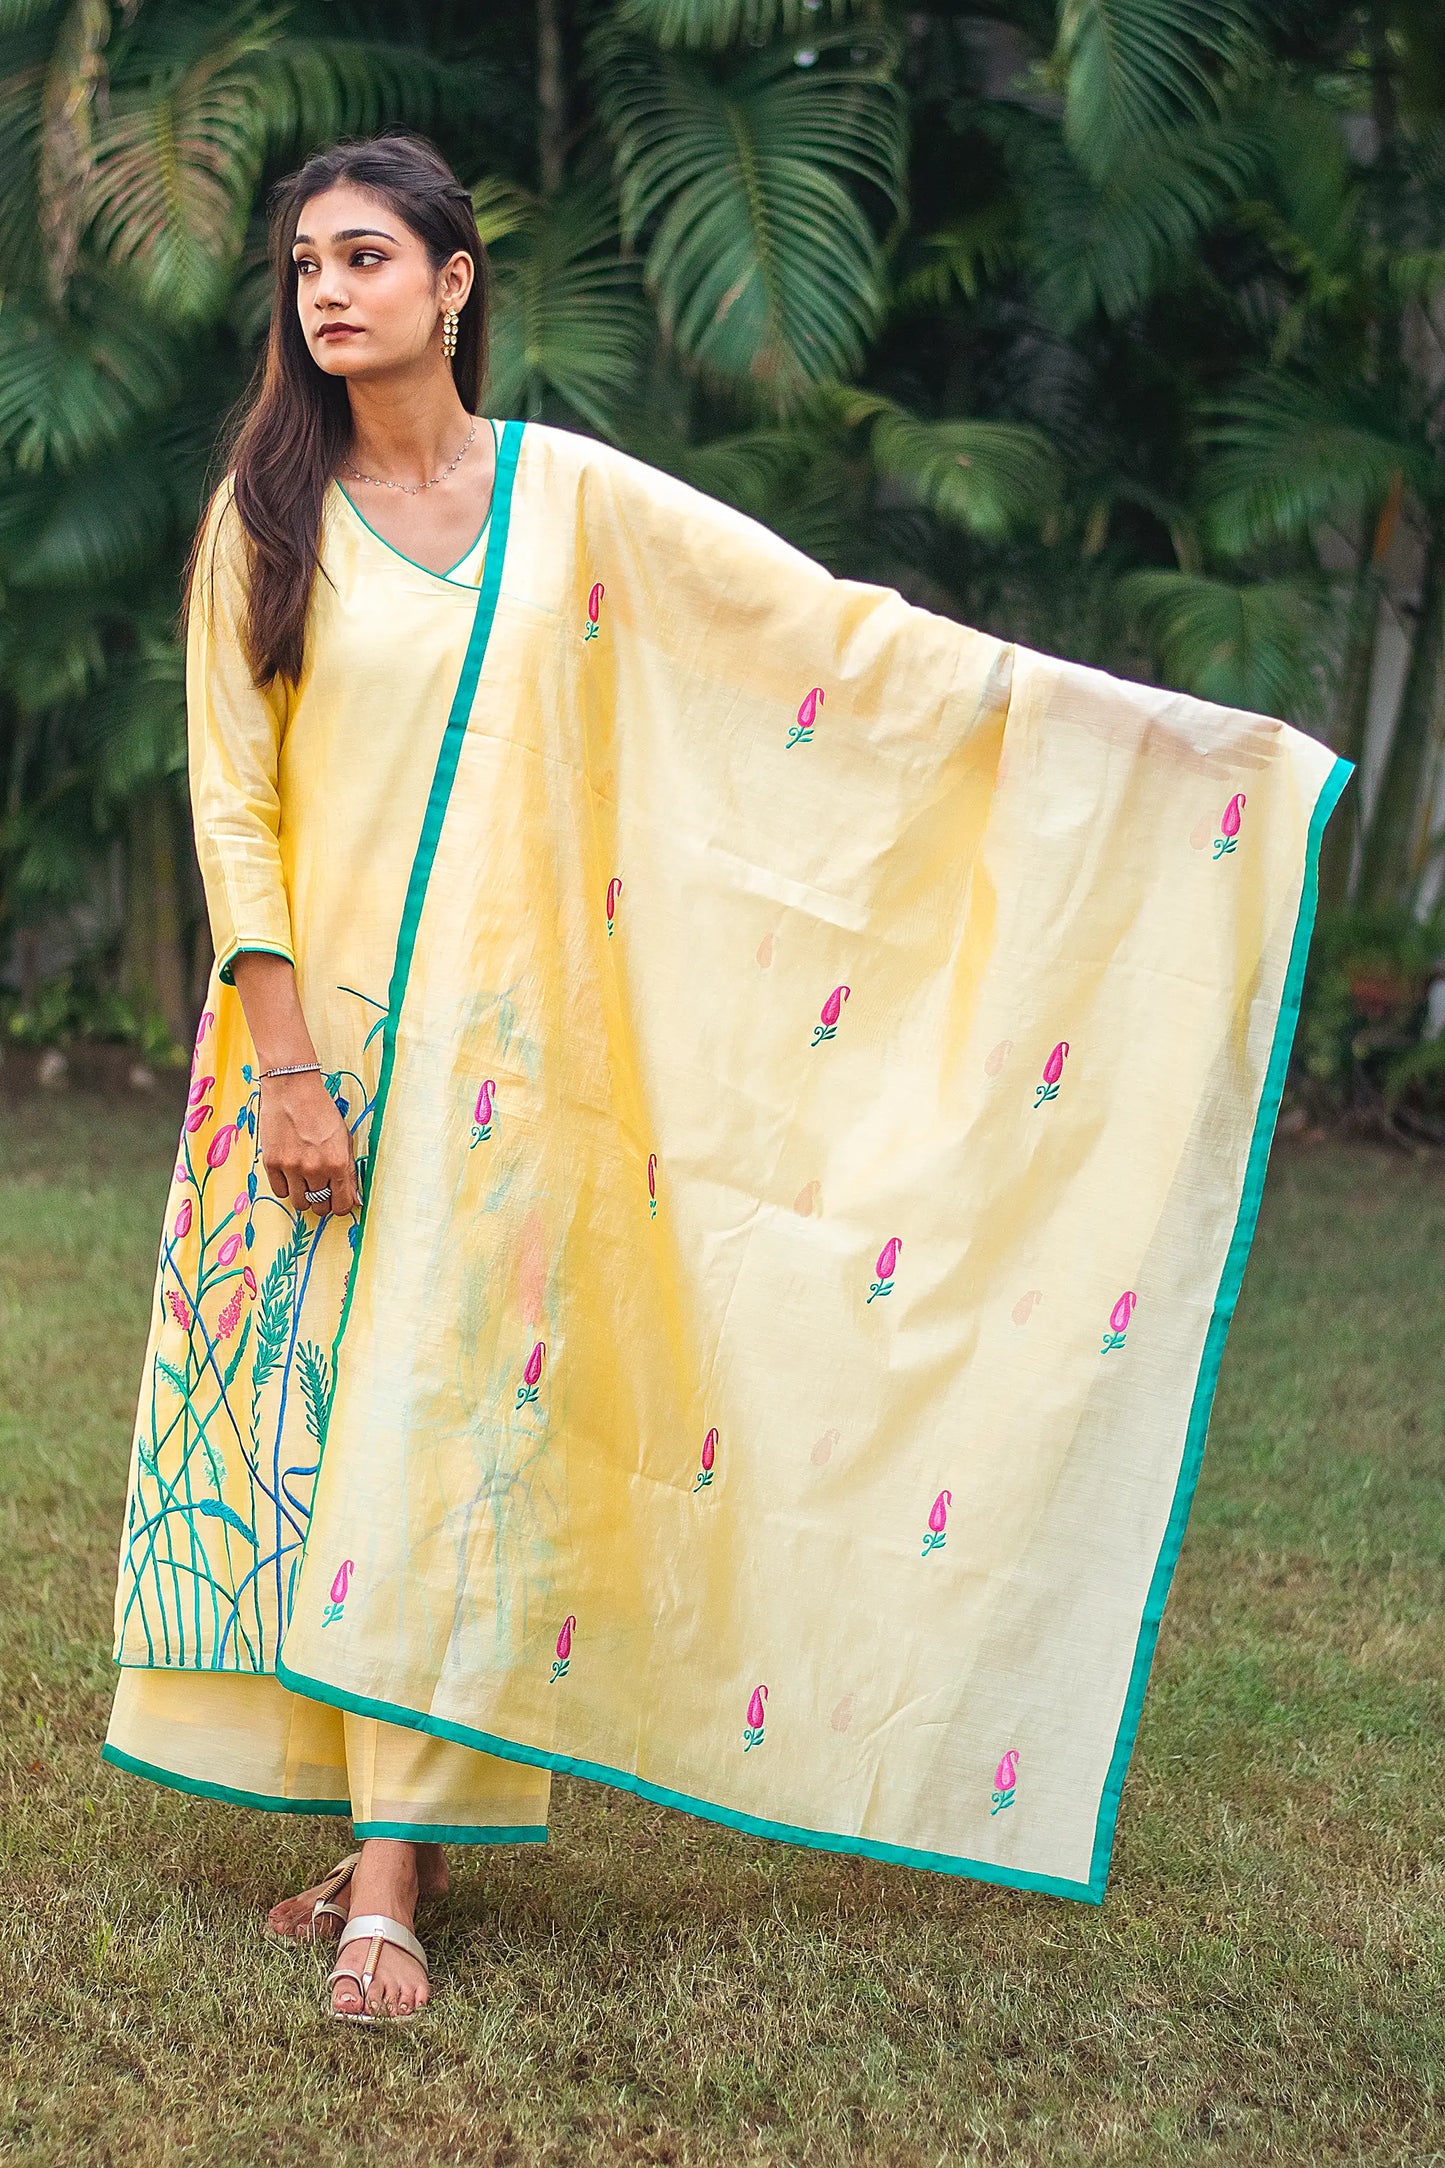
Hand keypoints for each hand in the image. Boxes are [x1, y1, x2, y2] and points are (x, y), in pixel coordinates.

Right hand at [257, 1072, 358, 1214]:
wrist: (292, 1089)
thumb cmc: (322, 1111)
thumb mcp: (344, 1139)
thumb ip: (350, 1171)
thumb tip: (355, 1200)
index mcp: (338, 1163)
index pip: (342, 1205)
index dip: (341, 1206)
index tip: (337, 1200)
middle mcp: (315, 1169)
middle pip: (320, 1208)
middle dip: (322, 1202)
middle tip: (321, 1188)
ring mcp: (291, 1168)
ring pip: (299, 1204)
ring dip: (304, 1197)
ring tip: (305, 1181)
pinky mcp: (271, 1163)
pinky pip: (280, 1192)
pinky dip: (286, 1187)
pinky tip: (290, 1173)